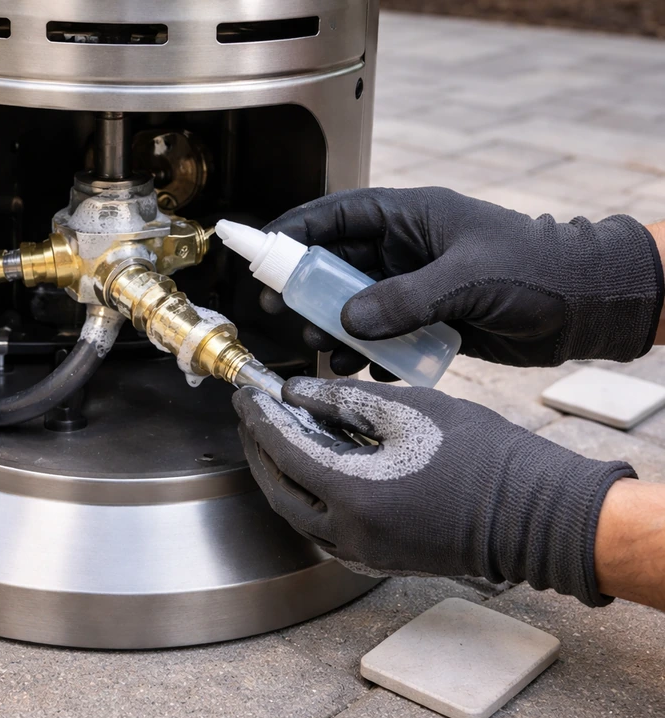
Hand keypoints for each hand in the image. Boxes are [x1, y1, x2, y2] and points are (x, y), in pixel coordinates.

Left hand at [233, 376, 634, 606]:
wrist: (535, 513)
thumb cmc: (482, 457)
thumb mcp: (409, 411)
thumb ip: (342, 401)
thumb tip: (295, 393)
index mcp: (352, 494)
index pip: (284, 451)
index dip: (260, 419)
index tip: (246, 395)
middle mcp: (349, 534)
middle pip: (280, 490)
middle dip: (260, 451)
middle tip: (252, 417)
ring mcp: (365, 553)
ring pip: (299, 516)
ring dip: (281, 477)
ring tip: (275, 439)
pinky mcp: (381, 558)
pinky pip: (325, 530)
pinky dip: (308, 499)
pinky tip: (312, 473)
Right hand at [261, 187, 662, 374]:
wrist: (587, 306)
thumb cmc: (537, 269)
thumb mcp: (468, 278)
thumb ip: (406, 298)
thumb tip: (348, 321)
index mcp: (413, 217)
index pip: (340, 214)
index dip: (297, 230)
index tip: (262, 250)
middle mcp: (407, 249)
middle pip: (339, 265)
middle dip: (309, 290)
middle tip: (283, 312)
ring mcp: (417, 286)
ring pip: (357, 305)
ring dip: (337, 328)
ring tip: (327, 351)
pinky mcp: (429, 321)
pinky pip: (384, 336)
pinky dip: (371, 353)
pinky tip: (367, 369)